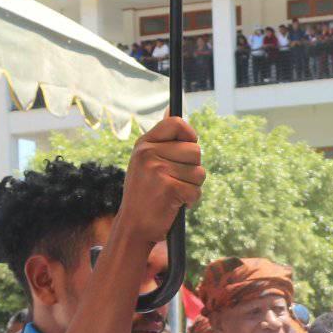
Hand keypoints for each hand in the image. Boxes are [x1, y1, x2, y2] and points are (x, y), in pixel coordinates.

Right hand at [112, 117, 205, 252]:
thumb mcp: (147, 160)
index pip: (177, 123)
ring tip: (174, 193)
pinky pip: (196, 191)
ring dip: (192, 187)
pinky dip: (190, 201)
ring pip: (199, 173)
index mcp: (144, 144)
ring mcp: (157, 170)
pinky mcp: (168, 188)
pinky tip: (174, 204)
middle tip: (176, 180)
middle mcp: (149, 153)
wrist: (133, 225)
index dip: (190, 136)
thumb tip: (172, 106)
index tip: (187, 150)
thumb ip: (163, 138)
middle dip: (193, 169)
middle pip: (195, 151)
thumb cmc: (145, 193)